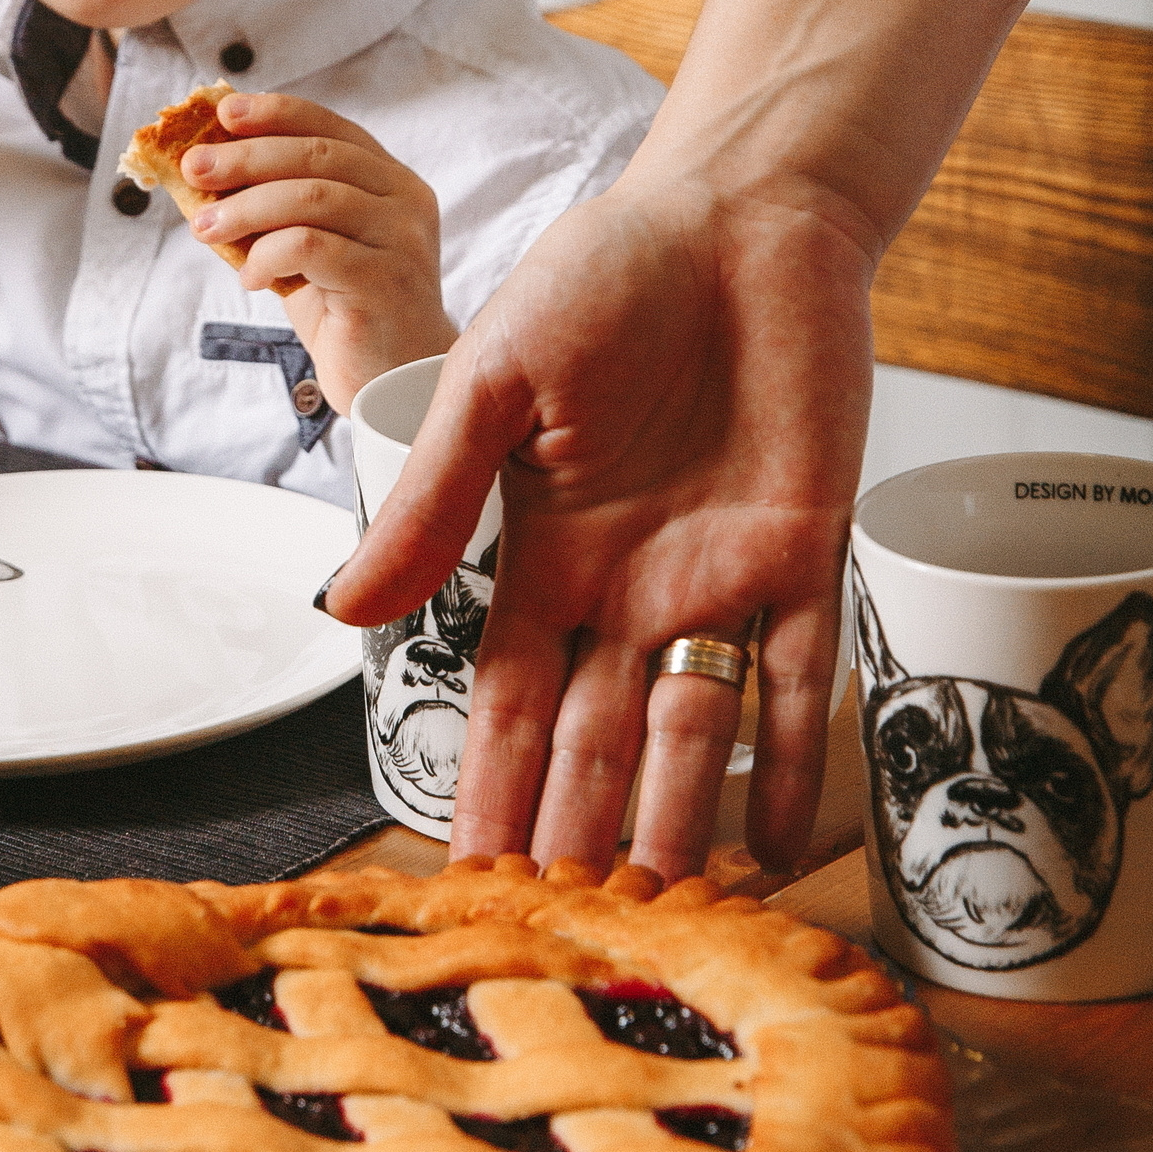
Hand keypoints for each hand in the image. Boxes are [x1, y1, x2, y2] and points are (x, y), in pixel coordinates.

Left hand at [178, 93, 456, 419]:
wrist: (393, 384)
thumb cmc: (345, 311)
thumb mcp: (308, 249)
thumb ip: (276, 208)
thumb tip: (205, 172)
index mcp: (390, 181)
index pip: (331, 128)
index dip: (276, 113)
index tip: (223, 113)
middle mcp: (404, 201)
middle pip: (317, 156)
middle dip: (247, 157)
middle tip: (195, 169)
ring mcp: (401, 239)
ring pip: (313, 197)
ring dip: (247, 208)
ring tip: (205, 228)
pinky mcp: (386, 279)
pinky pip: (313, 247)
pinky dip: (268, 255)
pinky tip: (249, 277)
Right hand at [322, 170, 874, 878]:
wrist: (741, 216)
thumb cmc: (602, 277)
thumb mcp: (493, 385)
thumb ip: (434, 502)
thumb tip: (341, 613)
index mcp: (543, 551)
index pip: (504, 700)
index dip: (486, 787)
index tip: (466, 878)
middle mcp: (629, 586)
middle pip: (596, 739)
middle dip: (576, 832)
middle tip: (560, 934)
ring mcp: (720, 577)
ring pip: (694, 728)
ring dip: (675, 815)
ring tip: (658, 910)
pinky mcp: (811, 551)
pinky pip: (804, 671)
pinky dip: (793, 753)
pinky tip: (777, 837)